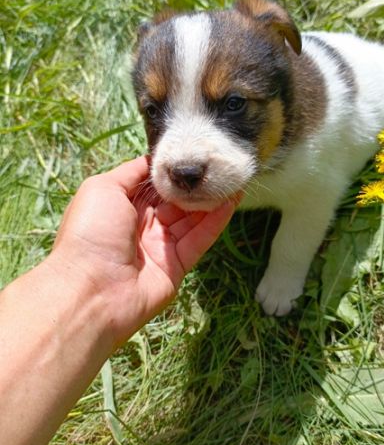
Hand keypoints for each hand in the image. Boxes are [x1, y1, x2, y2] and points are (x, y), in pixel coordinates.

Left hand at [47, 156, 235, 347]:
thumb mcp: (102, 188)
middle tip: (218, 165)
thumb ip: (131, 172)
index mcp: (121, 207)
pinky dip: (215, 221)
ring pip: (191, 219)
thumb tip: (154, 160)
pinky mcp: (177, 266)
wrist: (92, 289)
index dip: (171, 171)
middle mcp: (142, 226)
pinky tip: (231, 202)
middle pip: (175, 201)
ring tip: (232, 179)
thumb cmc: (91, 232)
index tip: (192, 154)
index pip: (153, 185)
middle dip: (194, 185)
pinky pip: (199, 240)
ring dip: (211, 200)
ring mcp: (160, 247)